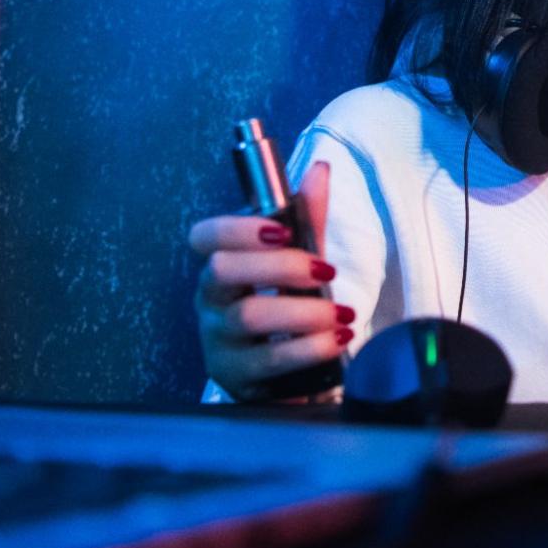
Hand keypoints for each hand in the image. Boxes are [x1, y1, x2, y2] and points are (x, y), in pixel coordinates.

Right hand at [189, 161, 351, 401]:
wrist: (296, 378)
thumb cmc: (291, 315)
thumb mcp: (303, 264)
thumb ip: (308, 220)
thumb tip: (319, 169)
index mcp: (223, 266)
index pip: (204, 237)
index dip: (237, 228)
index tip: (281, 230)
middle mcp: (211, 301)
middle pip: (222, 269)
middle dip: (281, 266)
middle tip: (327, 272)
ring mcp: (217, 341)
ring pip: (247, 315)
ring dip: (304, 311)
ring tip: (342, 314)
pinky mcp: (233, 378)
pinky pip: (267, 360)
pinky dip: (308, 347)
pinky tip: (336, 339)